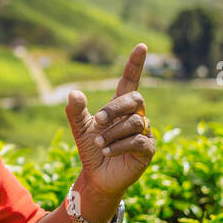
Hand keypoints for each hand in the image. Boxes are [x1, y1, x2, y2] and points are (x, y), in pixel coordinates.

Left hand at [65, 43, 156, 198]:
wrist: (97, 177)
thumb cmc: (92, 149)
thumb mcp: (80, 129)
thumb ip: (76, 111)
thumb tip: (74, 92)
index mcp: (120, 107)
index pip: (131, 81)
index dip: (135, 64)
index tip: (141, 46)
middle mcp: (136, 116)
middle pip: (135, 99)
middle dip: (115, 108)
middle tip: (97, 120)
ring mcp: (145, 132)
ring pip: (135, 122)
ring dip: (112, 133)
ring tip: (97, 144)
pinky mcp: (148, 149)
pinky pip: (138, 141)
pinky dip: (119, 145)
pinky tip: (106, 151)